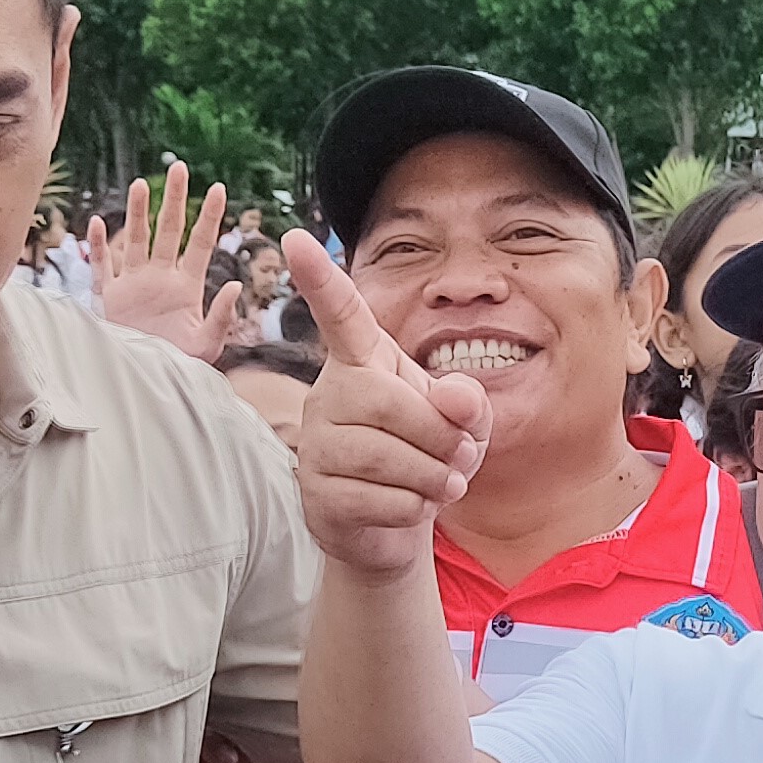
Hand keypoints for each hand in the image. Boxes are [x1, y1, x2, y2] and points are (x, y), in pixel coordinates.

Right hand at [89, 161, 244, 359]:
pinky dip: (98, 246)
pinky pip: (102, 267)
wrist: (147, 387)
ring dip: (138, 214)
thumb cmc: (181, 368)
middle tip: (179, 168)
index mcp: (187, 287)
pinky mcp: (109, 299)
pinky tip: (98, 223)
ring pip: (135, 240)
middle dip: (174, 200)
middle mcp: (160, 279)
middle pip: (168, 231)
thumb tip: (236, 285)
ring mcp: (134, 286)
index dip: (207, 216)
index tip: (217, 188)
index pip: (200, 243)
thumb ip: (222, 316)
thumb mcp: (207, 345)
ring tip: (142, 184)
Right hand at [280, 229, 490, 575]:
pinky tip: (412, 505)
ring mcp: (316, 443)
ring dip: (432, 477)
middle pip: (386, 403)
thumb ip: (468, 400)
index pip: (341, 315)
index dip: (320, 280)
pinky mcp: (315, 492)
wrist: (395, 524)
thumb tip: (455, 401)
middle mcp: (329, 393)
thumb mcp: (463, 422)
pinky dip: (413, 509)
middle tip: (460, 456)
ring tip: (444, 482)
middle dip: (440, 436)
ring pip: (383, 456)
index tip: (294, 238)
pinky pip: (378, 500)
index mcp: (363, 361)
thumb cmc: (427, 454)